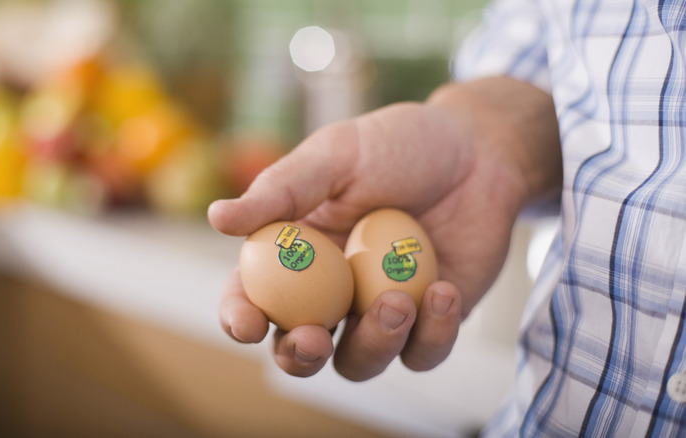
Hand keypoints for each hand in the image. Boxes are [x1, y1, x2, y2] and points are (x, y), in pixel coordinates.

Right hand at [209, 77, 560, 378]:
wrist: (479, 151)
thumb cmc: (398, 145)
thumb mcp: (337, 156)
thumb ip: (282, 190)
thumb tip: (216, 218)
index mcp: (295, 254)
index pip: (253, 297)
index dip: (240, 318)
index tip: (247, 323)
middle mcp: (331, 292)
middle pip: (298, 350)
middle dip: (298, 357)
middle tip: (313, 338)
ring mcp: (379, 310)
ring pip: (359, 362)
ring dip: (373, 343)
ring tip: (398, 299)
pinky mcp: (430, 321)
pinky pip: (421, 354)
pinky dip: (431, 334)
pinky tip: (443, 290)